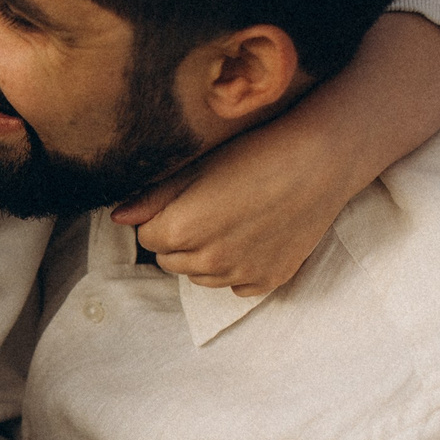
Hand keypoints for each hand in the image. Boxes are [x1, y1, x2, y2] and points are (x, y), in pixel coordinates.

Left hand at [113, 122, 359, 295]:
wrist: (321, 160)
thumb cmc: (255, 154)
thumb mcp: (197, 168)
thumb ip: (153, 198)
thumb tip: (118, 217)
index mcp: (179, 231)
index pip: (148, 237)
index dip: (161, 217)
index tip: (185, 198)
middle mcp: (207, 263)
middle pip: (170, 260)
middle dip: (180, 238)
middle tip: (210, 207)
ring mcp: (239, 276)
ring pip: (201, 277)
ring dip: (206, 256)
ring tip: (232, 221)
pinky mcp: (268, 281)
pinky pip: (236, 285)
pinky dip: (238, 268)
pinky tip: (254, 238)